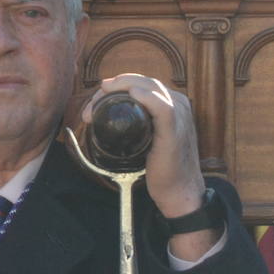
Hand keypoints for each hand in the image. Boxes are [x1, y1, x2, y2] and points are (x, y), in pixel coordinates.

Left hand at [82, 74, 215, 261]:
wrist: (180, 192)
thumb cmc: (163, 167)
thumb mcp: (150, 138)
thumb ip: (138, 126)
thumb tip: (104, 122)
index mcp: (173, 103)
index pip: (143, 83)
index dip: (118, 85)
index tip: (96, 101)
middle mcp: (179, 104)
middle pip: (144, 82)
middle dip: (116, 85)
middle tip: (93, 103)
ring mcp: (180, 115)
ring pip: (151, 87)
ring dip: (123, 87)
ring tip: (103, 93)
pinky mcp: (175, 130)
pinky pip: (163, 107)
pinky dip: (147, 97)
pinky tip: (133, 93)